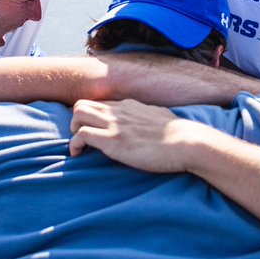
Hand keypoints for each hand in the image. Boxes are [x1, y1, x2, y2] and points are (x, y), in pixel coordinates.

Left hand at [69, 99, 204, 173]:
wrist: (186, 143)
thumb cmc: (178, 136)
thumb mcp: (160, 117)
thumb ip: (148, 117)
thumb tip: (149, 121)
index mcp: (130, 105)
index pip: (100, 104)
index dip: (91, 117)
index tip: (92, 131)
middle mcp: (119, 111)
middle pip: (82, 103)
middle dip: (76, 121)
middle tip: (83, 138)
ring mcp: (114, 124)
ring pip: (77, 113)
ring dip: (73, 130)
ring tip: (81, 146)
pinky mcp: (112, 141)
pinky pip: (80, 135)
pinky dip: (75, 145)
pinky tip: (79, 155)